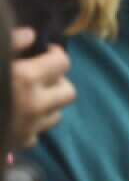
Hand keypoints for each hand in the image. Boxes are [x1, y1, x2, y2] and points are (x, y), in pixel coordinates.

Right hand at [10, 30, 74, 148]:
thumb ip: (9, 44)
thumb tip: (30, 35)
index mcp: (24, 79)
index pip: (62, 62)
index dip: (54, 54)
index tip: (43, 52)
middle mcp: (33, 105)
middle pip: (68, 91)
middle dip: (56, 81)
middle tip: (38, 75)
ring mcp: (27, 128)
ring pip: (56, 114)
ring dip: (47, 103)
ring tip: (27, 95)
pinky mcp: (18, 145)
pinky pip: (37, 133)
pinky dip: (31, 124)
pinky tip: (14, 116)